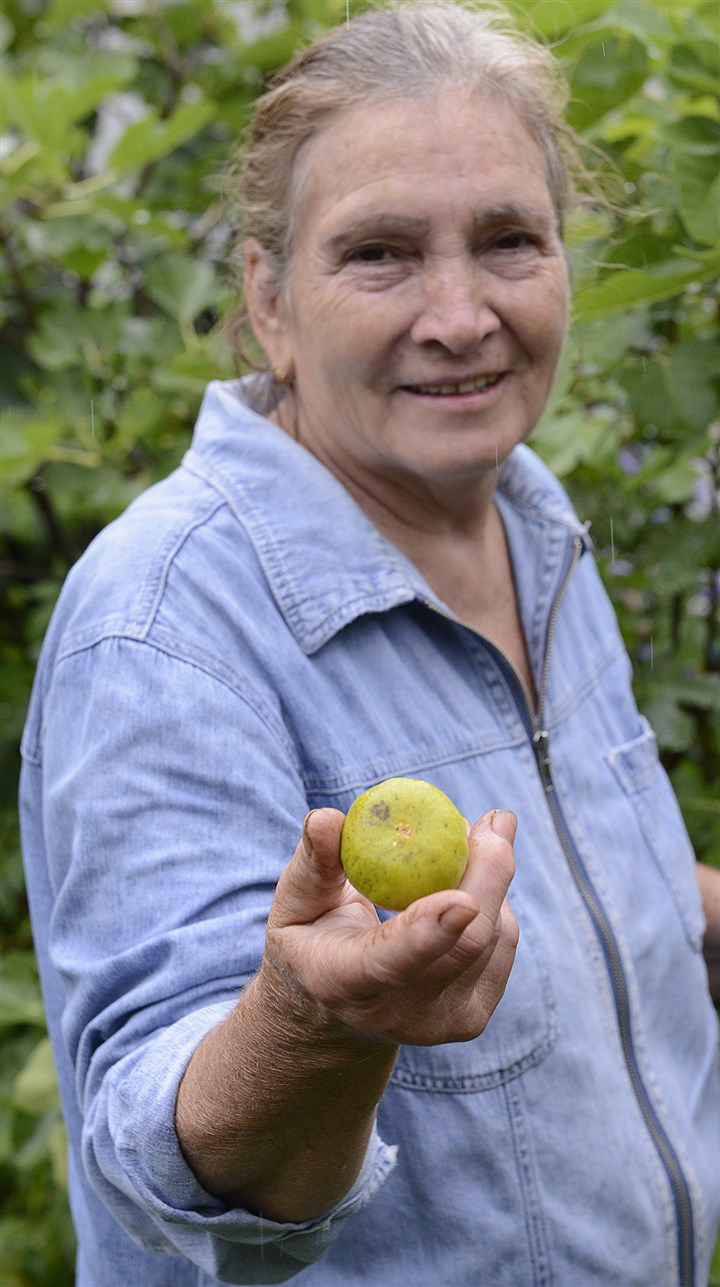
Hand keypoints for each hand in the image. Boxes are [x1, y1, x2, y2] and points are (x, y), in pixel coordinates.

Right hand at [260, 806, 518, 1048]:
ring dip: (492, 878)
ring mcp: (442, 1021)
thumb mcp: (296, 900)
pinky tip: (465, 885)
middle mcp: (400, 1013)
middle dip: (489, 876)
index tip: (461, 899)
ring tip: (461, 845)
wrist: (336, 1011)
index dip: (428, 932)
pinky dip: (494, 900)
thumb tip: (326, 818)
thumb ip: (314, 861)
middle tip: (495, 819)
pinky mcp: (473, 1016)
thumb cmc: (312, 940)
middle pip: (463, 947)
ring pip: (492, 938)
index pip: (389, 962)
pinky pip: (503, 942)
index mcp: (344, 981)